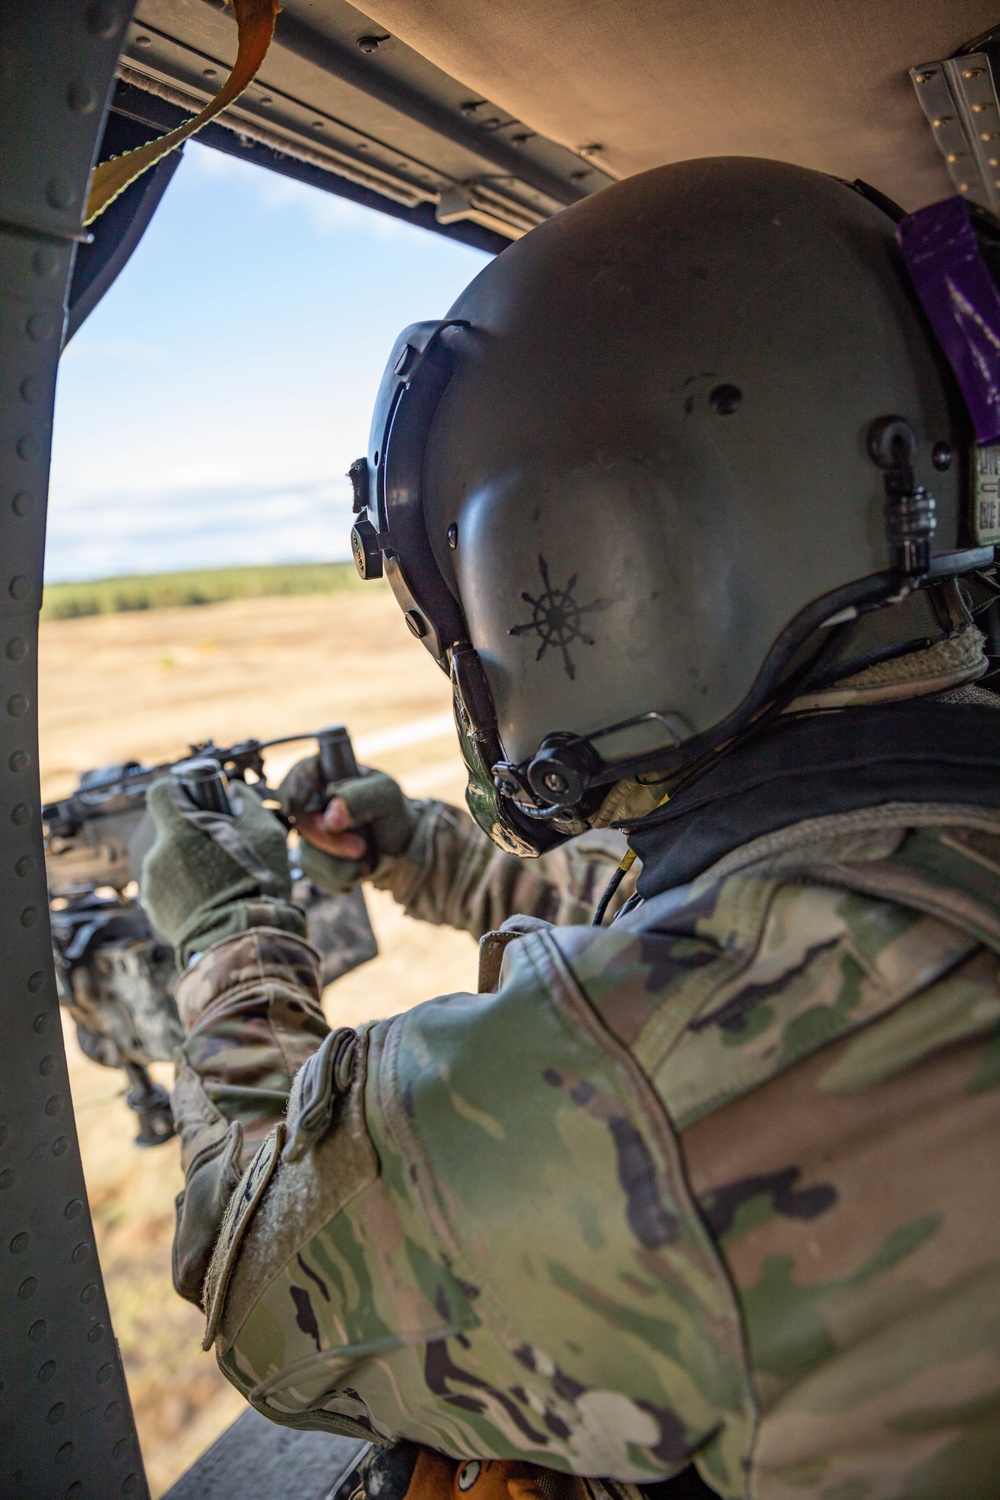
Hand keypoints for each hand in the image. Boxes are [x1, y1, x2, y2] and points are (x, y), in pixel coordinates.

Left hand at [142, 777, 296, 964]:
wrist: (242, 939)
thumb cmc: (256, 884)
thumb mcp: (266, 832)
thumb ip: (247, 803)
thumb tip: (234, 791)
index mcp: (180, 829)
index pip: (161, 792)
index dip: (180, 793)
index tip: (198, 802)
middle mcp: (158, 853)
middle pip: (172, 832)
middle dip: (194, 836)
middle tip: (224, 850)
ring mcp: (152, 883)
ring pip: (171, 862)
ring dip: (191, 866)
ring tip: (220, 883)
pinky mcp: (155, 910)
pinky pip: (169, 889)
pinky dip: (185, 892)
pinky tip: (210, 902)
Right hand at [278, 758, 419, 895]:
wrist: (402, 851)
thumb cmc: (393, 814)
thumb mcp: (386, 796)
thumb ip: (360, 798)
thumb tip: (330, 818)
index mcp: (329, 776)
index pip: (300, 774)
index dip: (294, 789)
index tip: (295, 806)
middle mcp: (313, 804)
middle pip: (299, 820)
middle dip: (328, 839)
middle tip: (359, 847)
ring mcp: (310, 832)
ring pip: (306, 851)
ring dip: (338, 862)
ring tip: (365, 857)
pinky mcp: (314, 858)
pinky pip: (314, 872)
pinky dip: (339, 876)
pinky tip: (358, 870)